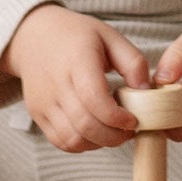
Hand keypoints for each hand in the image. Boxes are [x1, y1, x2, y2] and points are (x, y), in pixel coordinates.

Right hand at [0, 4, 146, 151]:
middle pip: (85, 125)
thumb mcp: (110, 36)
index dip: (117, 117)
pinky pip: (60, 141)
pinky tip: (95, 133)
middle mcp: (56, 83)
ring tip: (114, 132)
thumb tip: (146, 91)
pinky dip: (82, 144)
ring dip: (99, 143)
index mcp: (77, 60)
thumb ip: (133, 62)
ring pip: (72, 139)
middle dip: (114, 136)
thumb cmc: (77, 36)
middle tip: (129, 131)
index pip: (94, 98)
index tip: (134, 120)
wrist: (34, 37)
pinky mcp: (37, 115)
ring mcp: (44, 102)